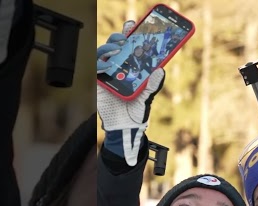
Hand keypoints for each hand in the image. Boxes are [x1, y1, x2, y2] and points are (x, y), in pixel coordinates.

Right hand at [97, 21, 165, 165]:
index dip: (132, 35)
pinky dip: (101, 63)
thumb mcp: (147, 99)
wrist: (123, 128)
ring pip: (105, 53)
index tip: (134, 26)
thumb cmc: (136, 113)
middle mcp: (121, 68)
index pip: (132, 47)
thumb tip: (160, 70)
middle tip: (125, 37)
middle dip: (119, 38)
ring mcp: (109, 74)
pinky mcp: (100, 82)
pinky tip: (107, 65)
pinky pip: (97, 67)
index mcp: (134, 69)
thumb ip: (152, 85)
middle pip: (117, 46)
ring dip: (110, 48)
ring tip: (117, 50)